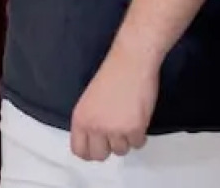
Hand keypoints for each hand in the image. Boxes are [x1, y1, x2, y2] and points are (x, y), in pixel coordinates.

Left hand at [69, 45, 158, 160]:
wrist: (130, 63)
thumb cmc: (111, 76)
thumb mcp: (90, 101)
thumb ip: (90, 121)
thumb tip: (96, 140)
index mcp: (80, 118)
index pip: (79, 150)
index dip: (89, 151)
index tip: (98, 147)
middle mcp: (94, 127)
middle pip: (99, 156)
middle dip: (108, 149)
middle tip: (115, 136)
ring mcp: (114, 130)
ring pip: (121, 151)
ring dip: (126, 140)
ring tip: (128, 121)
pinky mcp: (134, 129)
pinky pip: (137, 144)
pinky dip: (140, 135)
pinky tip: (138, 119)